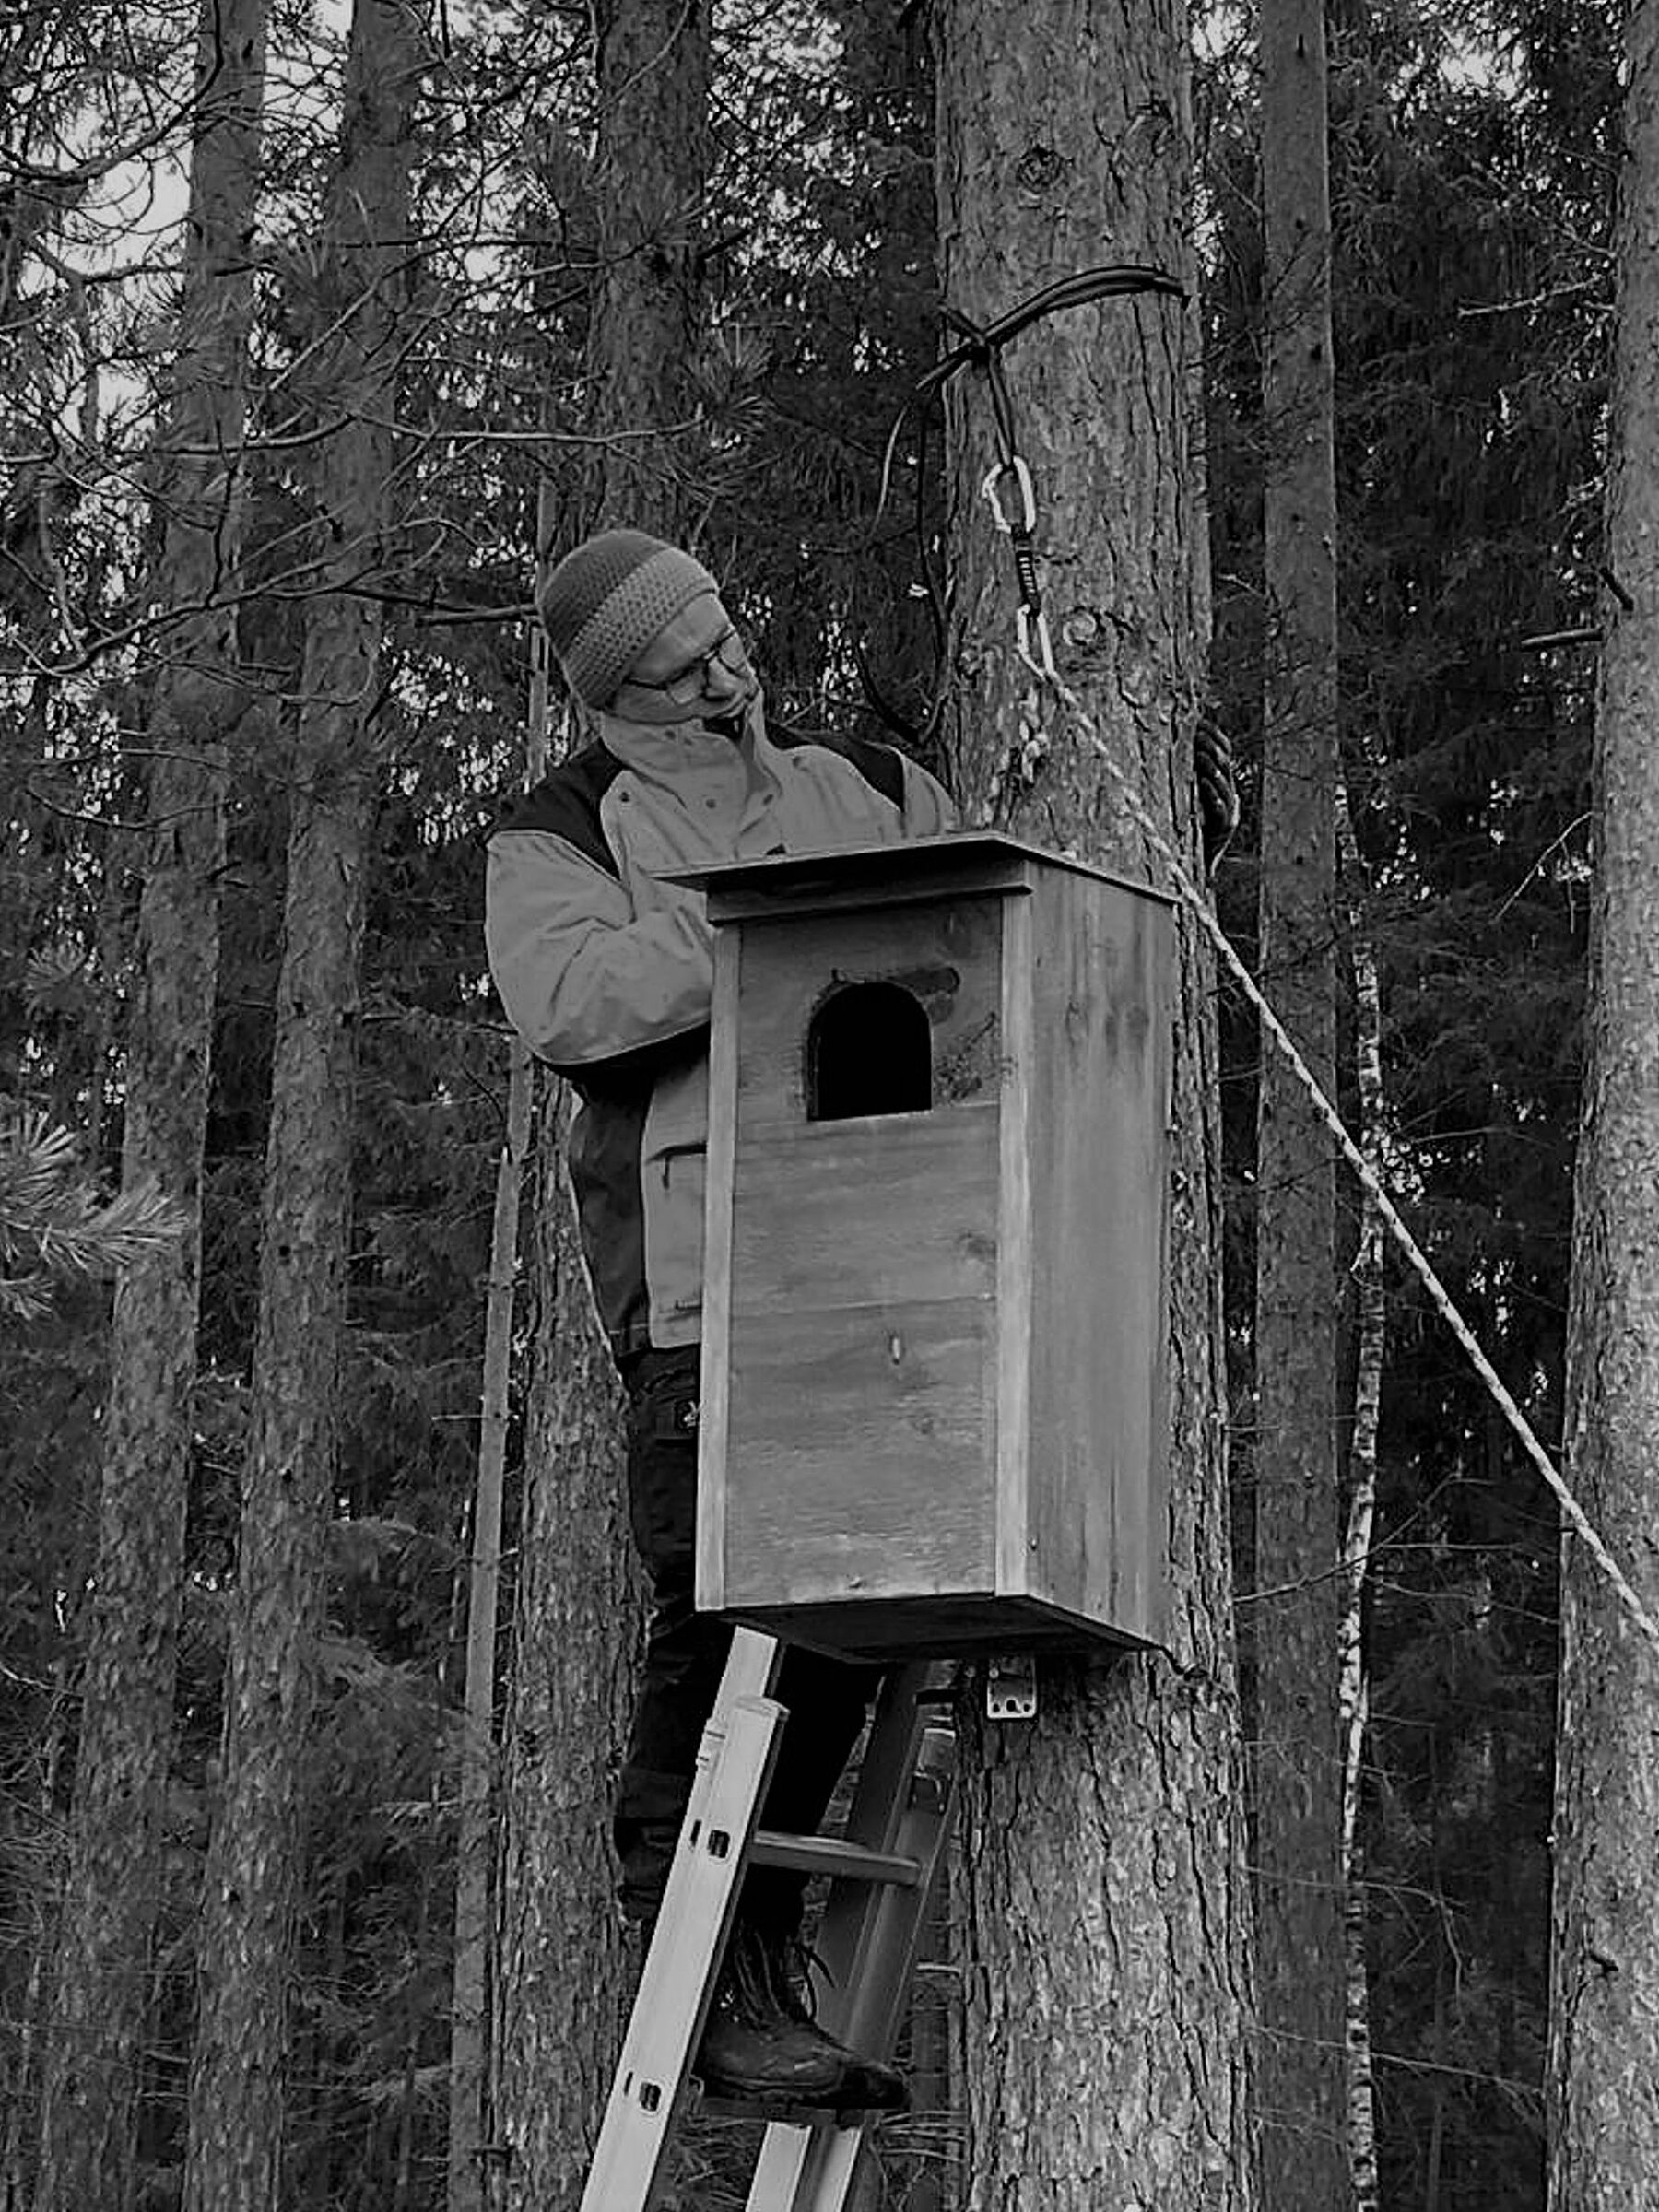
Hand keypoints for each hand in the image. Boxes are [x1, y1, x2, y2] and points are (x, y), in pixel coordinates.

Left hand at [1196, 719, 1238, 868]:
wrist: (1198, 868)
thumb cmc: (1189, 833)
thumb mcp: (1188, 802)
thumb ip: (1186, 780)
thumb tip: (1173, 751)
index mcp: (1221, 786)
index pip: (1223, 753)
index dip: (1214, 737)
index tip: (1200, 722)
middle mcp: (1228, 796)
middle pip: (1223, 764)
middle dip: (1212, 747)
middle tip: (1198, 733)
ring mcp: (1228, 811)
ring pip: (1223, 783)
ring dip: (1211, 766)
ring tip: (1200, 752)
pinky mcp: (1224, 828)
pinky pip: (1220, 807)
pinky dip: (1212, 792)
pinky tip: (1203, 781)